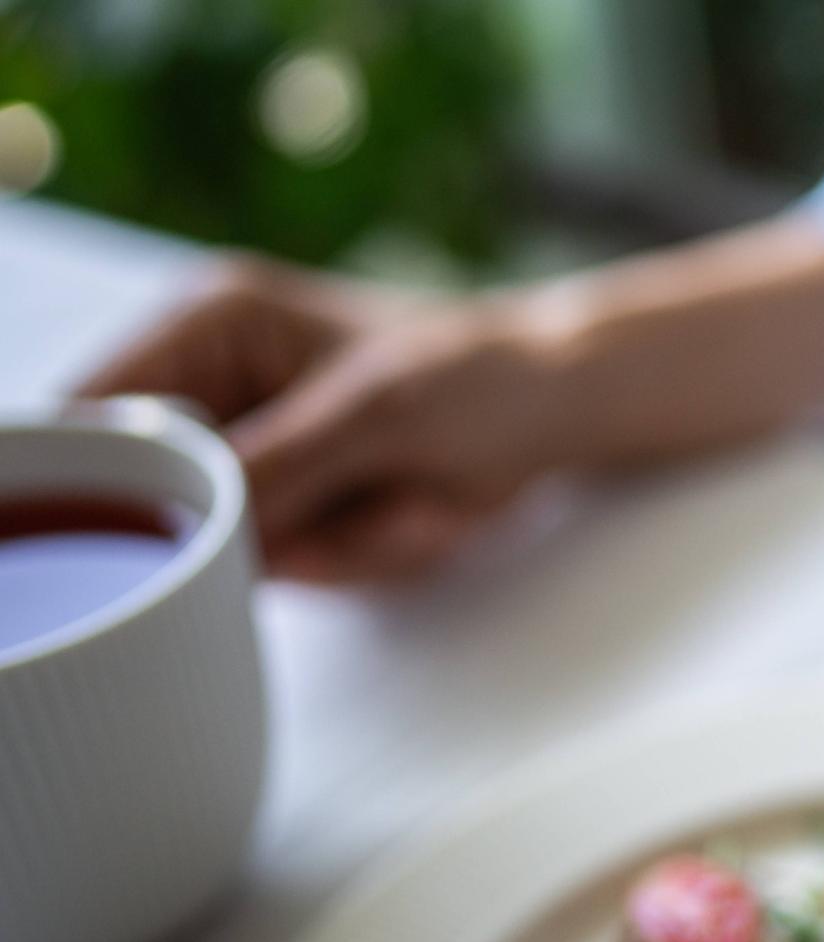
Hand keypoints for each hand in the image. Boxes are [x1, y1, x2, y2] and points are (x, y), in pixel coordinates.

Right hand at [76, 258, 565, 581]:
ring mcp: (258, 455)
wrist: (563, 409)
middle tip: (374, 498)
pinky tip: (424, 512)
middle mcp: (217, 388)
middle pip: (169, 500)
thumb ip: (271, 468)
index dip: (117, 479)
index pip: (93, 410)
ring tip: (417, 498)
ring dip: (343, 544)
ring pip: (243, 550)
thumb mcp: (372, 416)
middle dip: (284, 525)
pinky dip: (368, 557)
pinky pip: (301, 568)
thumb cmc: (479, 374)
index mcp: (210, 324)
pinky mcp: (301, 506)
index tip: (186, 522)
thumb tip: (184, 520)